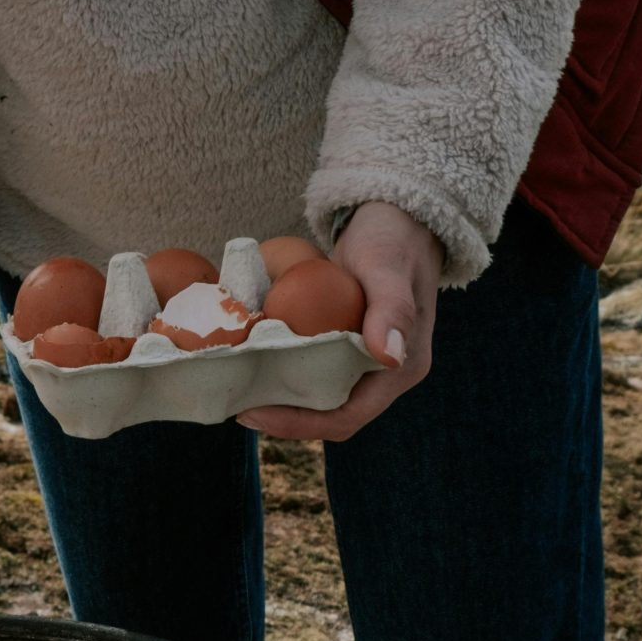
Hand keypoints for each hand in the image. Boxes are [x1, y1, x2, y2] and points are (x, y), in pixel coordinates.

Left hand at [238, 201, 441, 441]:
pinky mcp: (352, 347)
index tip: (254, 413)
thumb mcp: (386, 267)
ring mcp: (370, 362)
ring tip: (241, 391)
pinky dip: (288, 373)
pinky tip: (256, 364)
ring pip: (323, 398)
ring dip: (283, 400)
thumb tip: (388, 356)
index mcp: (403, 367)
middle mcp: (388, 373)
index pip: (347, 417)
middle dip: (285, 418)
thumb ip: (392, 308)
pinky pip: (318, 372)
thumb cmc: (393, 237)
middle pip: (331, 415)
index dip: (300, 424)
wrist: (398, 216)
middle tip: (238, 406)